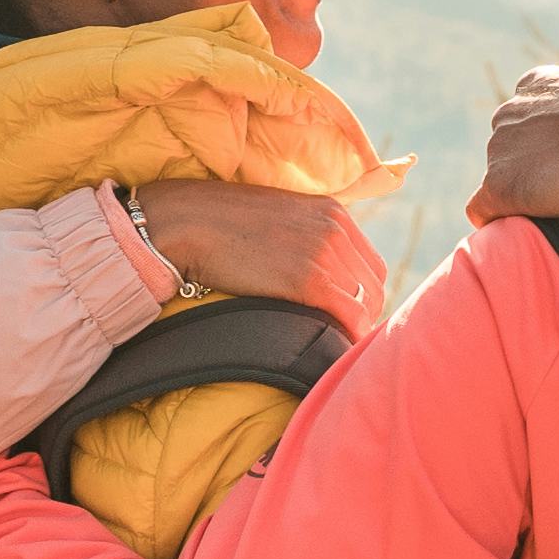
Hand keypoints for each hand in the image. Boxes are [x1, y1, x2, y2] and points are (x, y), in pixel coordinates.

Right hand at [137, 179, 385, 337]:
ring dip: (353, 327)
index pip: (371, 264)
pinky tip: (332, 347)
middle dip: (363, 314)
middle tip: (339, 337)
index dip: (363, 296)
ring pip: (366, 303)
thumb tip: (317, 276)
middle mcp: (335, 228)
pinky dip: (347, 335)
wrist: (185, 223)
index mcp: (331, 211)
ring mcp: (323, 252)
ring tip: (331, 343)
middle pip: (374, 286)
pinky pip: (350, 316)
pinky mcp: (309, 279)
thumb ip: (303, 237)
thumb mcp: (276, 218)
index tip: (347, 317)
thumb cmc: (218, 225)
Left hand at [473, 62, 558, 226]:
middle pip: (508, 146)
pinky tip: (522, 228)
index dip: (546, 139)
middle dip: (530, 165)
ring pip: (500, 177)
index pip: (526, 112)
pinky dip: (497, 220)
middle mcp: (512, 110)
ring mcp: (501, 148)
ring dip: (522, 193)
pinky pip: (482, 209)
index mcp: (540, 84)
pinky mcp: (500, 185)